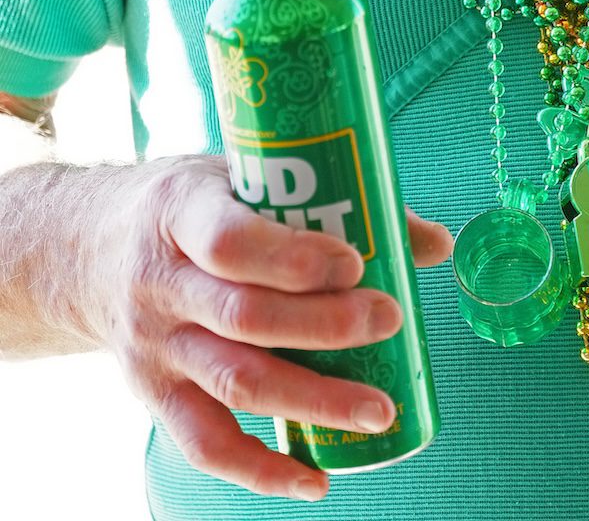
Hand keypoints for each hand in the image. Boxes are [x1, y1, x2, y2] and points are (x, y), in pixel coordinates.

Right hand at [92, 155, 450, 501]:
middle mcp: (162, 285)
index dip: (294, 256)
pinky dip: (261, 470)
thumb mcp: (241, 177)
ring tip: (380, 410)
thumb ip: (333, 202)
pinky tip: (316, 480)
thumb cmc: (192, 210)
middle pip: (245, 317)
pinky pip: (205, 443)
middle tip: (391, 319)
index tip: (354, 261)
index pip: (230, 240)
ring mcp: (157, 347)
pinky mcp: (157, 395)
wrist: (85, 251)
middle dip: (326, 325)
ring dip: (315, 400)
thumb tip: (434, 242)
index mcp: (181, 214)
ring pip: (237, 382)